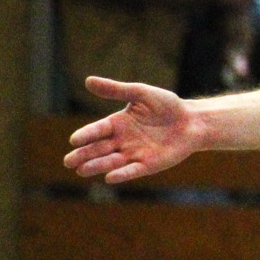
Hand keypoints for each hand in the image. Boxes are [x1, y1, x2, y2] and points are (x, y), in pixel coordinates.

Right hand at [64, 76, 201, 183]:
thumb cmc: (166, 105)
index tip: (73, 140)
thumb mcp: (141, 93)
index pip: (98, 129)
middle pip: (99, 149)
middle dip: (84, 155)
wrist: (192, 120)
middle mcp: (122, 140)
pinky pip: (132, 170)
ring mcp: (134, 154)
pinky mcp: (148, 165)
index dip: (86, 134)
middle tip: (68, 162)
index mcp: (118, 123)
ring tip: (81, 171)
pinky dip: (121, 174)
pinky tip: (109, 178)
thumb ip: (116, 90)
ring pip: (111, 162)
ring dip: (97, 166)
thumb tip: (88, 81)